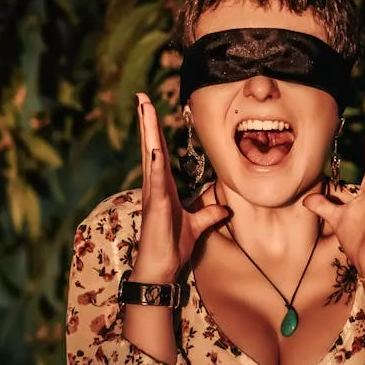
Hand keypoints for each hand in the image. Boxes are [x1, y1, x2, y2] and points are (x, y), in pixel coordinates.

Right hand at [130, 93, 227, 281]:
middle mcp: (155, 185)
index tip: (150, 108)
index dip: (155, 130)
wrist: (161, 268)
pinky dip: (155, 165)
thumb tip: (223, 207)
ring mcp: (153, 194)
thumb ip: (209, 214)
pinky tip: (154, 149)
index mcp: (163, 187)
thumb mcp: (197, 226)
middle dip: (147, 121)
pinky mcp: (156, 206)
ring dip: (148, 133)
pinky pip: (156, 182)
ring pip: (151, 156)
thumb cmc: (172, 247)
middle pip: (150, 146)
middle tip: (141, 96)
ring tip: (145, 109)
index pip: (159, 152)